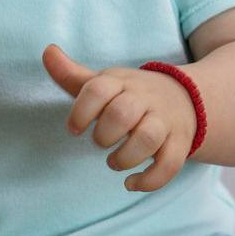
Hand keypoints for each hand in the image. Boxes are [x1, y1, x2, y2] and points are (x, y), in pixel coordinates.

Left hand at [42, 43, 195, 191]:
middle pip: (123, 112)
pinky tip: (131, 184)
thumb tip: (48, 51)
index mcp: (122, 83)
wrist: (186, 98)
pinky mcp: (180, 143)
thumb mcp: (105, 83)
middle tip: (99, 142)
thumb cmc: (131, 96)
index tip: (74, 129)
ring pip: (148, 137)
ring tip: (114, 162)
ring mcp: (165, 121)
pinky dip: (149, 180)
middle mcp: (145, 99)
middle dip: (104, 134)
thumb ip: (72, 74)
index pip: (98, 88)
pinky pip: (170, 164)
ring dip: (125, 157)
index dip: (81, 111)